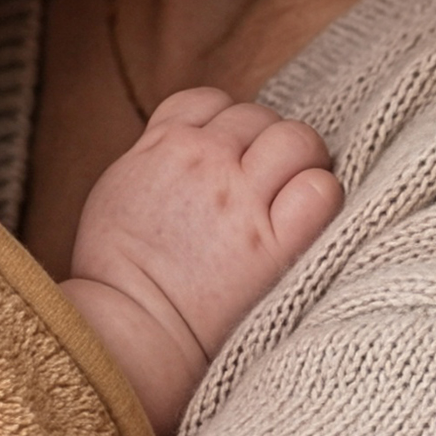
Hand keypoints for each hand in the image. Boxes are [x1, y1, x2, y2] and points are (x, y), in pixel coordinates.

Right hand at [61, 86, 341, 435]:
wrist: (128, 332)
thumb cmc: (114, 276)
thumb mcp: (118, 191)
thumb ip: (154, 156)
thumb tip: (181, 146)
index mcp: (163, 144)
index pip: (214, 102)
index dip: (227, 128)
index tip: (227, 161)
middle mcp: (206, 160)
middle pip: (260, 118)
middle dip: (264, 148)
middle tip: (262, 190)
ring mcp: (243, 199)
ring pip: (297, 140)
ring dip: (300, 163)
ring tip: (288, 200)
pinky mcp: (275, 243)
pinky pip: (321, 189)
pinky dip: (321, 196)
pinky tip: (304, 221)